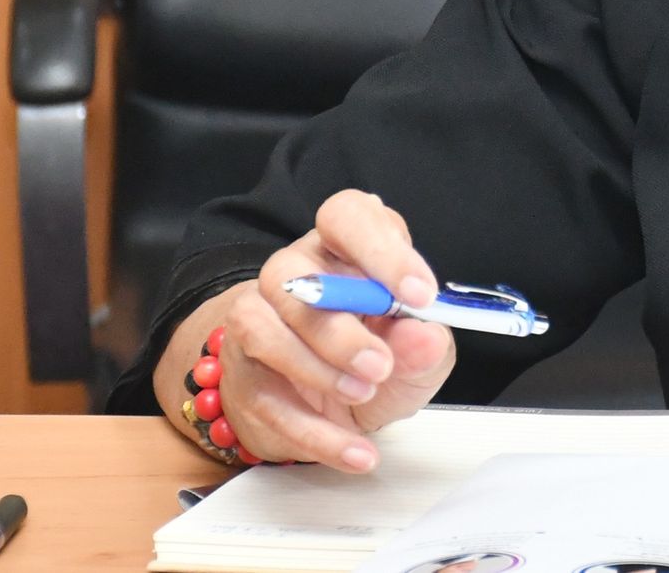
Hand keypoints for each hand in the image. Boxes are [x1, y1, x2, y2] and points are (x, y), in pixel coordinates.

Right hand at [199, 189, 456, 470]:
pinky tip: (355, 451)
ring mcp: (260, 317)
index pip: (349, 216)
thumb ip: (424, 344)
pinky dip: (313, 432)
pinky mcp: (243, 371)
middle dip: (340, 328)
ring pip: (263, 328)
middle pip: (296, 278)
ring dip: (316, 369)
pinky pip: (265, 397)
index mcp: (346, 246)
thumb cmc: (382, 355)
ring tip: (363, 393)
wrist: (334, 406)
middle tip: (381, 365)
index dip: (382, 249)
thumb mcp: (419, 353)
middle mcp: (297, 270)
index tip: (418, 294)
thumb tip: (423, 336)